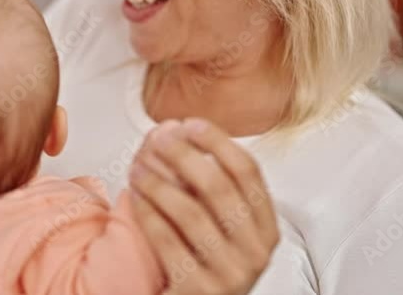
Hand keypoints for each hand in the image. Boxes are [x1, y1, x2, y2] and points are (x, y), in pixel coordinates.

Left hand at [129, 118, 279, 294]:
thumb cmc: (211, 267)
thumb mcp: (229, 232)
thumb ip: (218, 192)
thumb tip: (182, 137)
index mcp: (266, 230)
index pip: (248, 172)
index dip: (218, 142)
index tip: (192, 124)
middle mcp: (254, 251)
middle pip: (219, 187)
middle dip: (183, 156)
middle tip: (159, 140)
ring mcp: (229, 273)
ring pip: (190, 212)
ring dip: (159, 183)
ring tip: (139, 167)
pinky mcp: (198, 289)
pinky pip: (168, 240)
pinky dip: (148, 213)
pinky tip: (136, 197)